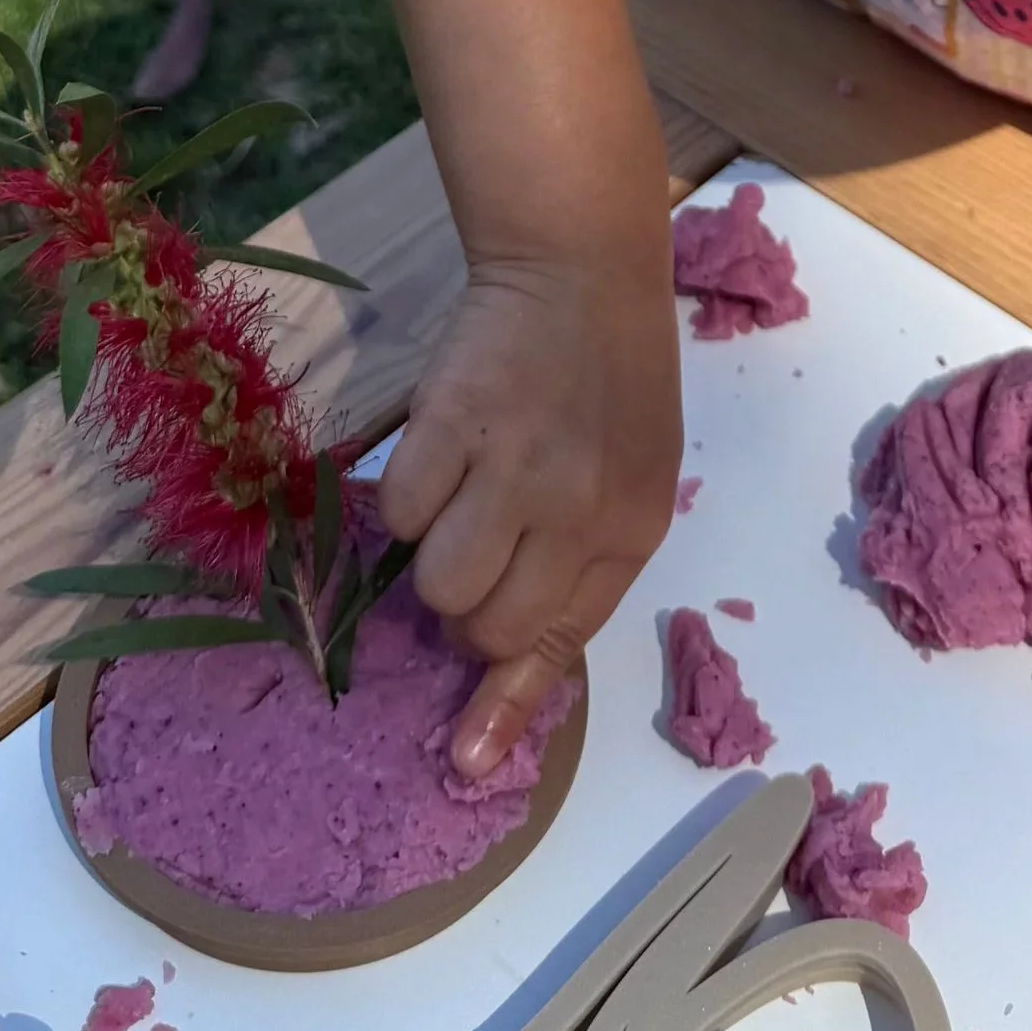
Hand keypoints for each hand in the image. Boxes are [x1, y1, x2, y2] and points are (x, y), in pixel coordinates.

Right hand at [376, 250, 681, 779]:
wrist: (580, 271)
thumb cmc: (608, 380)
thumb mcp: (627, 477)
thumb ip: (574, 562)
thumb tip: (493, 663)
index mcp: (632, 527)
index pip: (561, 640)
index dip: (506, 701)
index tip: (464, 759)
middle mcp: (581, 508)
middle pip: (489, 626)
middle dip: (467, 609)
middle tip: (474, 549)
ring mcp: (517, 467)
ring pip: (440, 582)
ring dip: (433, 557)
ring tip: (458, 499)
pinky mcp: (453, 424)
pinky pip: (399, 512)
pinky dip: (406, 496)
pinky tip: (439, 453)